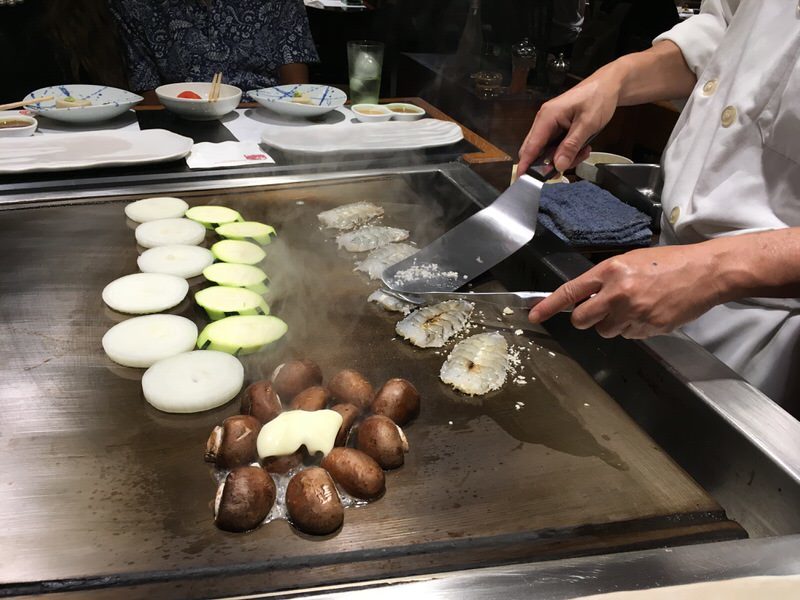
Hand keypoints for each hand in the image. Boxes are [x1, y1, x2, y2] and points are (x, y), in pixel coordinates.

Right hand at [517, 70, 619, 174]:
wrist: (608, 85)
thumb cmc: (598, 98)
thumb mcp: (587, 124)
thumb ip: (571, 146)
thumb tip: (558, 165)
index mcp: (547, 117)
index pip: (531, 146)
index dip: (526, 165)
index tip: (523, 180)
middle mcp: (544, 121)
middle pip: (536, 151)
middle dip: (550, 163)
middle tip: (567, 167)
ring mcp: (550, 124)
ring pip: (548, 151)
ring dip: (563, 157)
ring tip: (583, 152)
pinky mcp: (557, 128)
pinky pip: (556, 146)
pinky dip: (568, 152)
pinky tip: (582, 148)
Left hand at [528, 244, 726, 338]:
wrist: (706, 271)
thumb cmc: (669, 263)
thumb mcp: (631, 261)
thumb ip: (604, 279)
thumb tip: (582, 297)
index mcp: (611, 271)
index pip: (570, 292)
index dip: (548, 306)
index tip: (534, 316)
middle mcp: (619, 293)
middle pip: (582, 320)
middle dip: (585, 319)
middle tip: (598, 311)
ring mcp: (635, 313)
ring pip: (605, 331)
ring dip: (612, 324)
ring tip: (633, 307)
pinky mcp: (650, 327)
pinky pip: (629, 335)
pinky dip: (633, 328)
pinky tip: (648, 312)